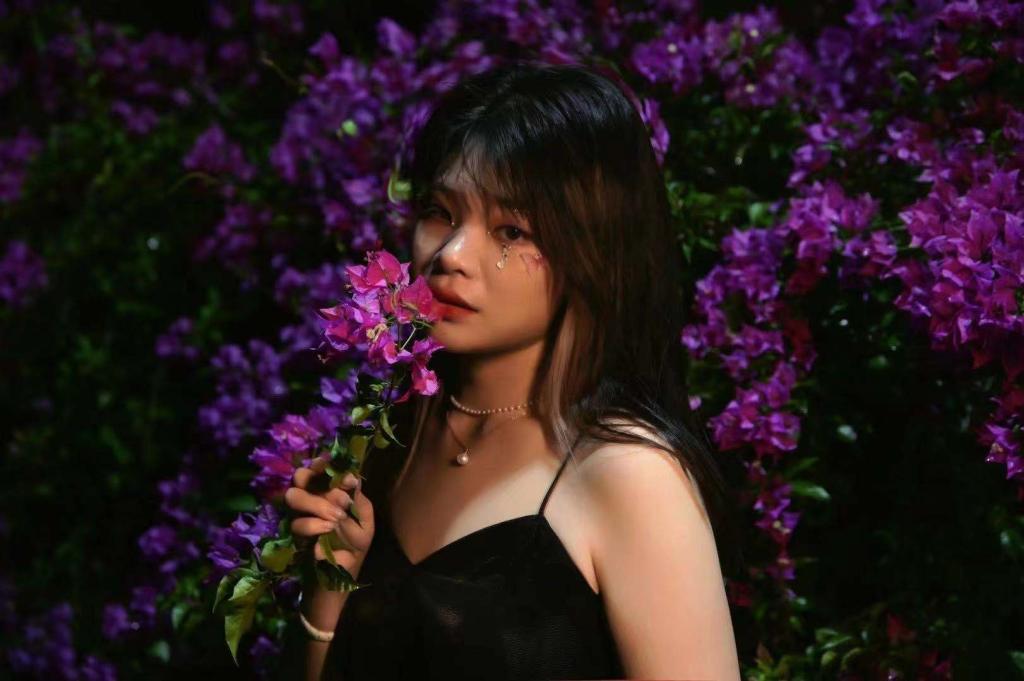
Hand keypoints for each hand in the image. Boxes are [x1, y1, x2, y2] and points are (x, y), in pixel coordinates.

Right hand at [285, 456, 375, 578]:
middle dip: (318, 484)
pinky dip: (314, 525)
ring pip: (294, 496)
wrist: (339, 579)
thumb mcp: (364, 523)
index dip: (323, 465)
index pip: (320, 469)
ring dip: (316, 504)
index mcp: (330, 494)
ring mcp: (300, 515)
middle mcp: (312, 500)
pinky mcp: (293, 535)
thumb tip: (352, 478)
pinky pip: (297, 522)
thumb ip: (358, 501)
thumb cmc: (353, 547)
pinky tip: (327, 531)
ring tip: (335, 519)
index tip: (335, 472)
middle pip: (301, 477)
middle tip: (339, 502)